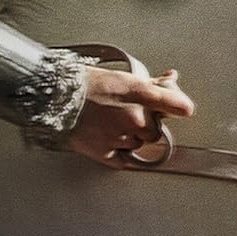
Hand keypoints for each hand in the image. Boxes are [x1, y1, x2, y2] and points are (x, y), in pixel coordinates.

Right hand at [67, 66, 194, 168]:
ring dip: (131, 137)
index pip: (178, 106)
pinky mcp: (106, 153)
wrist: (55, 97)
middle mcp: (134, 119)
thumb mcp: (123, 76)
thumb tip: (171, 80)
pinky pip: (124, 159)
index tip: (182, 109)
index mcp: (139, 95)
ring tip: (112, 123)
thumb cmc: (86, 84)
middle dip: (145, 124)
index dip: (179, 107)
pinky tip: (108, 137)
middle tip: (127, 113)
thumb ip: (152, 83)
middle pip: (155, 130)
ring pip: (139, 144)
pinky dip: (120, 151)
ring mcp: (121, 138)